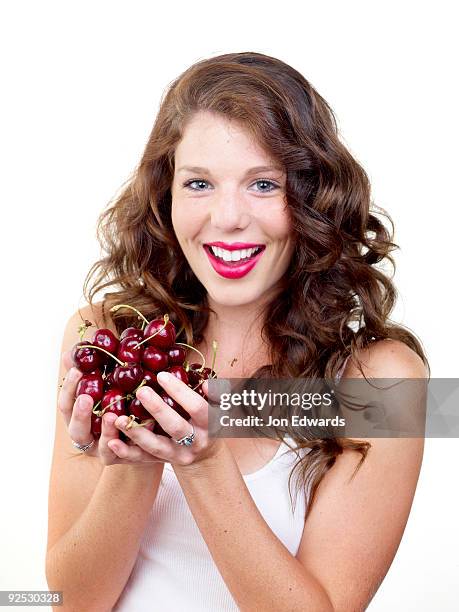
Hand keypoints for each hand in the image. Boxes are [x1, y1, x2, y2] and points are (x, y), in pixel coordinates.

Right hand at [57, 350, 163, 465]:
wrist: (152, 429)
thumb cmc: (123, 401)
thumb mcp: (109, 383)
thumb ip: (92, 370)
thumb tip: (73, 351)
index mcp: (80, 419)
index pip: (66, 405)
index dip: (69, 389)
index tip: (78, 370)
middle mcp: (90, 439)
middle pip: (77, 431)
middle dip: (80, 415)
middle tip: (87, 398)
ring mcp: (108, 452)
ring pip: (104, 449)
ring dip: (107, 432)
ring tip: (113, 416)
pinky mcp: (130, 460)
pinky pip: (131, 455)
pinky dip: (136, 443)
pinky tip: (147, 424)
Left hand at [109, 370, 223, 466]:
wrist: (204, 454)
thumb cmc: (207, 421)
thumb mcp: (218, 407)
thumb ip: (214, 394)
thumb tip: (205, 383)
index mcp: (210, 425)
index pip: (197, 408)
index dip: (180, 392)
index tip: (162, 375)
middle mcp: (195, 442)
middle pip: (176, 428)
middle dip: (158, 410)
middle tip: (141, 391)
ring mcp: (178, 455)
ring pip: (156, 446)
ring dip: (137, 433)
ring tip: (119, 418)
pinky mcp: (161, 463)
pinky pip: (142, 459)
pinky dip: (126, 452)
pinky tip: (112, 442)